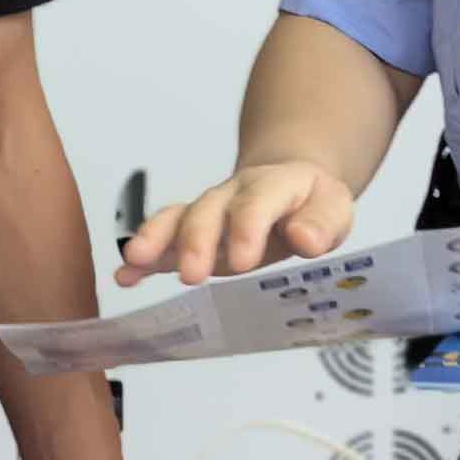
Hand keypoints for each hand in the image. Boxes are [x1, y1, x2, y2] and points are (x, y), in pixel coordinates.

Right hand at [117, 160, 356, 286]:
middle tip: (191, 275)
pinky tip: (125, 276)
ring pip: (177, 218)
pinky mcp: (192, 231)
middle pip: (208, 210)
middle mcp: (233, 193)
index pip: (256, 202)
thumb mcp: (333, 207)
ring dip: (156, 239)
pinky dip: (144, 257)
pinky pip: (163, 238)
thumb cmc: (311, 202)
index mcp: (274, 185)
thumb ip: (322, 222)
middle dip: (196, 241)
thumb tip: (306, 238)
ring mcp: (209, 210)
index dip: (246, 228)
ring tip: (136, 261)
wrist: (290, 183)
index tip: (242, 261)